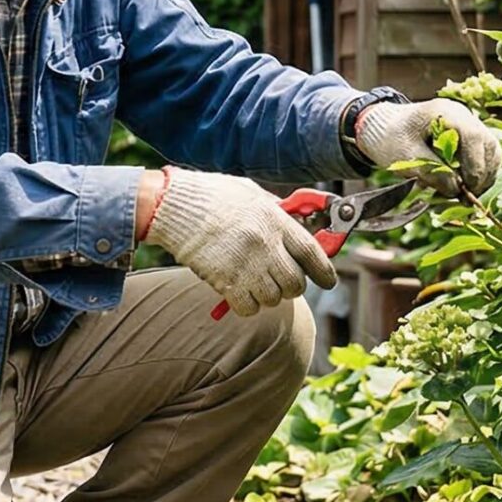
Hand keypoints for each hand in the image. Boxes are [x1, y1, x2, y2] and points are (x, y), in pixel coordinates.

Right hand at [145, 169, 337, 314]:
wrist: (172, 206)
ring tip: (254, 283)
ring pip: (274, 298)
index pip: (311, 252)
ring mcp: (245, 265)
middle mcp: (264, 244)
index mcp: (274, 220)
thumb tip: (295, 223)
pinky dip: (246, 305)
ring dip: (268, 296)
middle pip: (295, 283)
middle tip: (280, 280)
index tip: (329, 280)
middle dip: (291, 286)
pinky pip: (248, 308)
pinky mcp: (225, 281)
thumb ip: (275, 210)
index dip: (325, 271)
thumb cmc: (210, 196)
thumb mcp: (250, 193)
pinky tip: (238, 292)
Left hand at [357, 100, 501, 196]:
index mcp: (447, 113)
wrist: (382, 127)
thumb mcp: (406, 156)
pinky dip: (479, 172)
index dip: (475, 167)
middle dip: (482, 175)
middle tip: (467, 197)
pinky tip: (465, 186)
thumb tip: (457, 189)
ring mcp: (467, 125)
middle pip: (489, 146)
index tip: (466, 189)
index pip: (475, 138)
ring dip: (483, 176)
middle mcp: (463, 115)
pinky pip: (484, 155)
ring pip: (491, 152)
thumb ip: (432, 171)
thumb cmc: (391, 138)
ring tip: (466, 194)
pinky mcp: (467, 137)